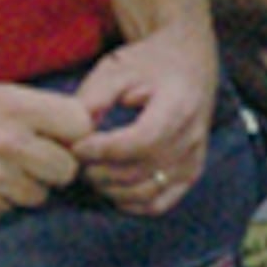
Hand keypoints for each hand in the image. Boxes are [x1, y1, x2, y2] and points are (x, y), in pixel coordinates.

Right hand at [0, 81, 94, 222]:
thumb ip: (40, 109)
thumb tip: (91, 122)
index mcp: (14, 107)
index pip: (80, 126)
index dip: (76, 134)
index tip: (62, 136)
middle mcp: (6, 143)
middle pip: (67, 170)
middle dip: (56, 167)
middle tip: (32, 158)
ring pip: (39, 196)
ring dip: (26, 188)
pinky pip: (8, 212)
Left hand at [70, 26, 216, 213]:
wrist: (189, 61)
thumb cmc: (150, 61)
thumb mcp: (119, 68)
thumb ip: (94, 98)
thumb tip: (72, 134)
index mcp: (178, 106)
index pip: (140, 141)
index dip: (103, 150)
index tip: (76, 146)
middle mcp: (191, 137)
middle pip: (140, 170)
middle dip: (100, 171)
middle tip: (76, 162)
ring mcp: (194, 158)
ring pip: (147, 192)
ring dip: (111, 190)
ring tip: (90, 173)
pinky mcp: (191, 172)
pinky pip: (161, 203)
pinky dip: (133, 204)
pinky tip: (112, 191)